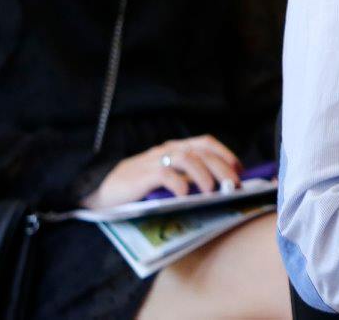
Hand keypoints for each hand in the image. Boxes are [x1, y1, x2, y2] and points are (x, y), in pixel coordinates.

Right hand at [81, 134, 240, 209]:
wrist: (99, 191)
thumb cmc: (136, 188)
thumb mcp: (165, 179)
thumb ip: (185, 177)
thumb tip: (217, 186)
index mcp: (173, 148)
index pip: (205, 142)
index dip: (224, 154)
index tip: (239, 169)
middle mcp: (166, 150)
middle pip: (201, 151)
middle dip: (221, 167)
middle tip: (233, 185)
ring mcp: (153, 161)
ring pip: (187, 158)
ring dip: (204, 174)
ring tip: (212, 191)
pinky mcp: (141, 175)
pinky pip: (164, 174)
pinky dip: (179, 183)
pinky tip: (185, 195)